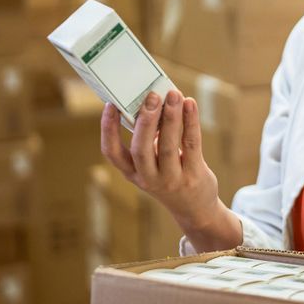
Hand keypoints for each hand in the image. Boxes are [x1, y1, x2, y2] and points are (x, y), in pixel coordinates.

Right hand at [100, 89, 219, 233]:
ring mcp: (172, 179)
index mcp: (132, 173)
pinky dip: (190, 121)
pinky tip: (190, 103)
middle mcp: (148, 178)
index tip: (109, 105)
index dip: (108, 129)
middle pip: (140, 150)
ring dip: (171, 117)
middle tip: (151, 96)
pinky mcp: (194, 175)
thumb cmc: (171, 176)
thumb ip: (151, 138)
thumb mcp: (153, 164)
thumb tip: (157, 101)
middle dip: (145, 121)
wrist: (195, 209)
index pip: (112, 153)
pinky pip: (191, 144)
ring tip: (174, 94)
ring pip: (168, 146)